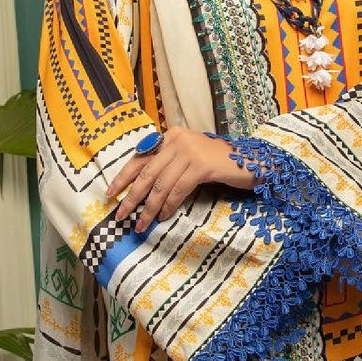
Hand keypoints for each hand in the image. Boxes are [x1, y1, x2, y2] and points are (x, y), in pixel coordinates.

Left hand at [108, 127, 257, 231]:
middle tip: (120, 215)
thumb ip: (167, 166)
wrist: (251, 163)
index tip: (110, 193)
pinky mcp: (201, 165)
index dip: (123, 177)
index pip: (141, 158)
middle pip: (147, 173)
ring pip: (161, 185)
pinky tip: (162, 216)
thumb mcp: (188, 161)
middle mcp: (177, 139)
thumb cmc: (217, 165)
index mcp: (170, 136)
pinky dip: (168, 205)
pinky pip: (177, 190)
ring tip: (141, 224)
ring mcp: (189, 150)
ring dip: (149, 208)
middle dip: (132, 197)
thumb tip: (140, 189)